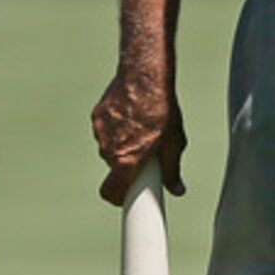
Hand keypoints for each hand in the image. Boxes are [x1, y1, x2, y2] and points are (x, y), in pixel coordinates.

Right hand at [92, 64, 186, 204]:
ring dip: (122, 145)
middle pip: (115, 169)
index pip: (111, 193)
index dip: (119, 199)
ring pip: (110, 149)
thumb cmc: (162, 108)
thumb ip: (172, 170)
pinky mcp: (97, 117)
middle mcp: (108, 150)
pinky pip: (106, 132)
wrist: (144, 76)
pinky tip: (131, 116)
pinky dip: (116, 129)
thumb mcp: (173, 142)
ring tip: (141, 129)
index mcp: (126, 160)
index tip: (127, 198)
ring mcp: (100, 133)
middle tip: (146, 153)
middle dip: (128, 165)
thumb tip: (177, 189)